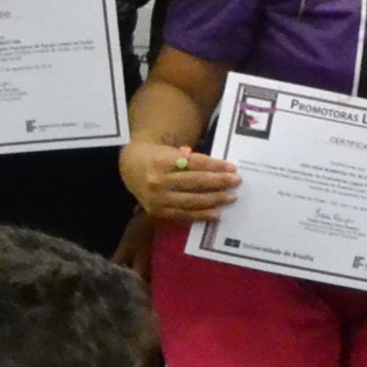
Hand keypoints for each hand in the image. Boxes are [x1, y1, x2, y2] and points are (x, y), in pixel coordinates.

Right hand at [121, 138, 240, 220]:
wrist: (130, 168)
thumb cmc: (157, 157)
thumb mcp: (170, 150)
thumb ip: (191, 158)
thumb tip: (220, 167)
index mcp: (161, 162)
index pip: (194, 164)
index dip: (215, 166)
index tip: (232, 167)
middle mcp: (158, 181)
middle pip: (194, 182)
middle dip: (218, 182)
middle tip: (237, 181)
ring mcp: (157, 200)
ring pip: (191, 201)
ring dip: (214, 200)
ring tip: (231, 197)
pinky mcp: (158, 212)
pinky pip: (183, 215)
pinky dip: (201, 216)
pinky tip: (216, 214)